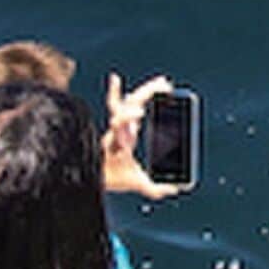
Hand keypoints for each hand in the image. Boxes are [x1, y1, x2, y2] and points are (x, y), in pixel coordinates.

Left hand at [101, 73, 190, 199]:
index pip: (120, 124)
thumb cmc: (112, 176)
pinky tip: (115, 79)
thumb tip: (174, 189)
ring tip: (162, 82)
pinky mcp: (118, 123)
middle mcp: (117, 129)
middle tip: (164, 87)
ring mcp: (117, 124)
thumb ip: (153, 188)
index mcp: (119, 140)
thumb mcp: (133, 182)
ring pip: (127, 101)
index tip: (140, 112)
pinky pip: (113, 104)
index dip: (128, 116)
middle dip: (145, 94)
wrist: (95, 173)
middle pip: (128, 105)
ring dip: (145, 90)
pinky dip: (114, 91)